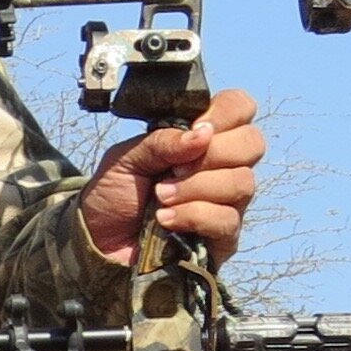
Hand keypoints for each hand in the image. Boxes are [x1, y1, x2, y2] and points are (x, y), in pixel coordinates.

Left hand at [83, 87, 264, 266]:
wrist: (98, 242)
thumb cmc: (114, 196)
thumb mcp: (126, 158)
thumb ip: (162, 141)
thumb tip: (203, 134)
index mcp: (202, 138)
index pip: (240, 108)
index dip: (226, 112)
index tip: (196, 127)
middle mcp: (222, 167)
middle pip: (253, 144)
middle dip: (214, 153)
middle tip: (175, 168)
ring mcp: (227, 203)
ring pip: (242, 183)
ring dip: (196, 187)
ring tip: (161, 197)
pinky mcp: (224, 238)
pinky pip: (228, 220)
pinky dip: (194, 215)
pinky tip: (165, 219)